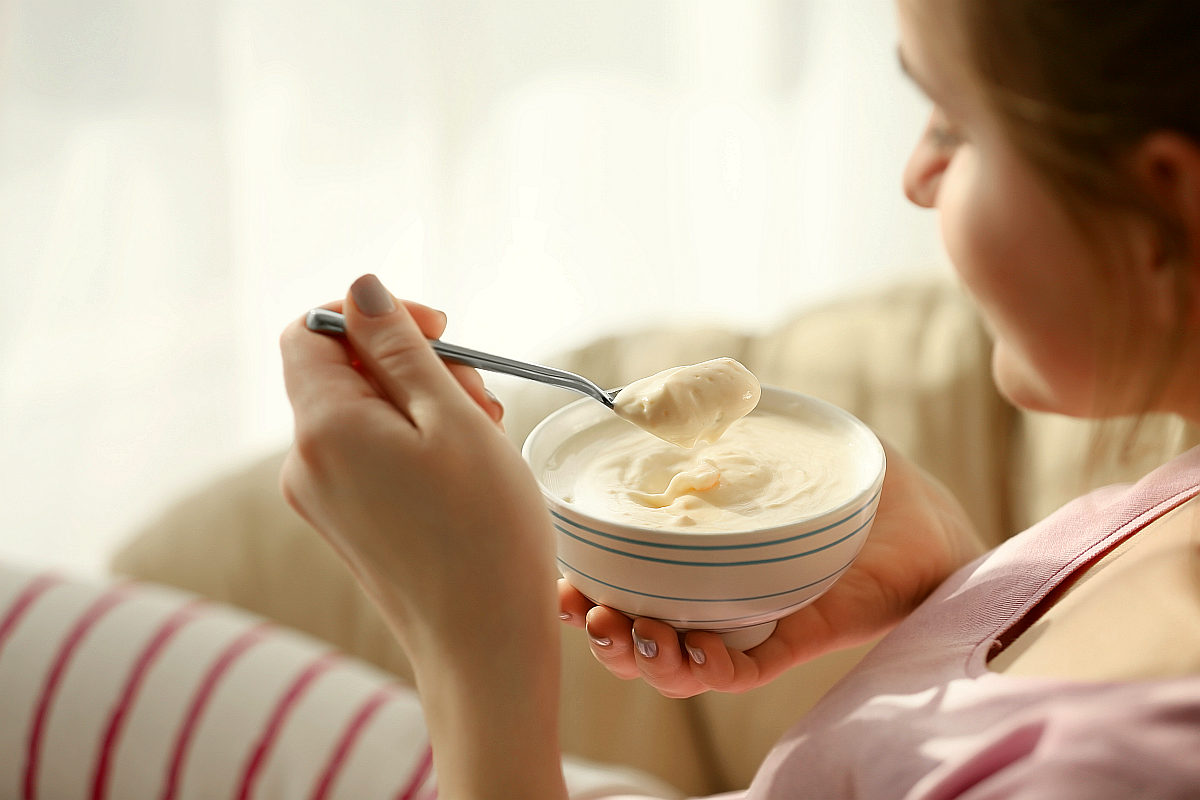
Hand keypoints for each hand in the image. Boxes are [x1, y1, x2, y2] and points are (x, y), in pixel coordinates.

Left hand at [280, 275, 569, 798]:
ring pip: (364, 413)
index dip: (370, 313)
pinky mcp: (345, 524)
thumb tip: (359, 288)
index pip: (309, 330)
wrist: (483, 646)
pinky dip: (415, 445)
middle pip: (343, 371)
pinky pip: (369, 456)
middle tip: (481, 400)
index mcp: (322, 426)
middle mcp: (304, 462)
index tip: (438, 329)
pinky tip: (465, 472)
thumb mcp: (450, 418)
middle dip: (414, 364)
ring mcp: (321, 499)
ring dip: (424, 405)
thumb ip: (398, 347)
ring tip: (484, 440)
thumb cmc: (483, 530)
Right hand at [559, 441, 986, 696]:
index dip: (588, 585)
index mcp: (704, 558)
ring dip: (641, 655)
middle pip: (641, 630)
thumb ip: (724, 418)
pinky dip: (705, 668)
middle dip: (601, 629)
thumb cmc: (856, 483)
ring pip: (679, 662)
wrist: (929, 521)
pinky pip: (741, 671)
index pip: (631, 580)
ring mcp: (754, 623)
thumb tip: (652, 392)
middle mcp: (718, 598)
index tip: (562, 576)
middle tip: (585, 609)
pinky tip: (685, 652)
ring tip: (627, 631)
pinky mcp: (796, 640)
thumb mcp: (781, 440)